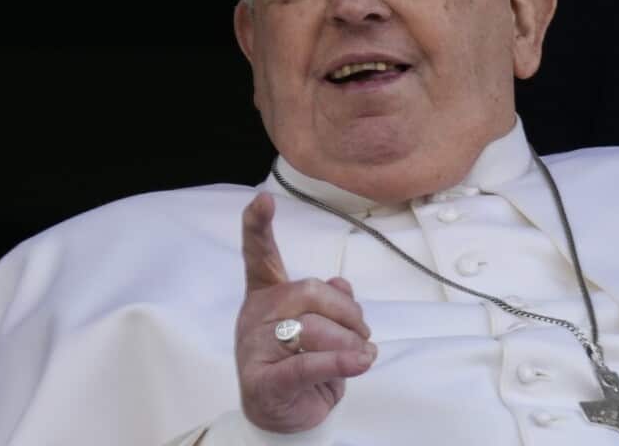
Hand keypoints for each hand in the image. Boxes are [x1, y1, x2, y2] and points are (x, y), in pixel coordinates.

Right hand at [235, 192, 376, 433]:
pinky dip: (339, 362)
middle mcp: (256, 317)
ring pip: (312, 329)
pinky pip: (307, 364)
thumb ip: (329, 301)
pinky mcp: (265, 382)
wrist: (283, 418)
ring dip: (350, 344)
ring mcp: (255, 349)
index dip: (258, 227)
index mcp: (265, 297)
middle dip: (347, 312)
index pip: (259, 257)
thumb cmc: (302, 365)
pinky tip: (360, 362)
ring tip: (361, 357)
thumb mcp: (322, 329)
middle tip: (364, 333)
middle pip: (307, 292)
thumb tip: (341, 284)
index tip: (263, 200)